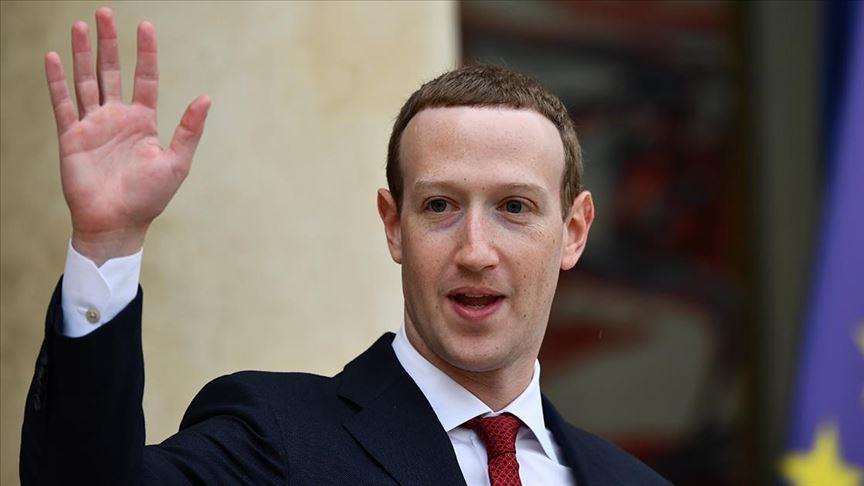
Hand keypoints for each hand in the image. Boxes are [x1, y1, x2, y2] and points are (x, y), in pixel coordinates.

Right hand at [45, 8, 210, 265]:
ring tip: (79, 25)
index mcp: (144, 121)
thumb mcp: (177, 162)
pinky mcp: (71, 136)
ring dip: (81, 53)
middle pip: (112, 70)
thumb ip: (188, 129)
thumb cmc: (149, 198)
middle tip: (104, 12)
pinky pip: (63, 103)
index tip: (145, 25)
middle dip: (108, 42)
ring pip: (86, 80)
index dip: (145, 52)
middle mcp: (118, 118)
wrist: (117, 223)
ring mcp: (93, 125)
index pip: (144, 78)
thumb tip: (206, 97)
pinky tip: (55, 57)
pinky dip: (58, 81)